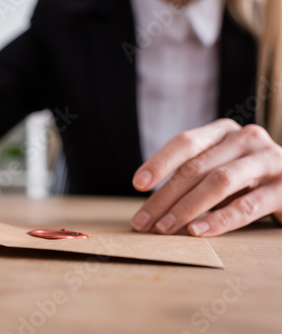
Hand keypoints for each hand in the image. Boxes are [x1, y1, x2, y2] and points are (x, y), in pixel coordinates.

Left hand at [130, 119, 281, 236]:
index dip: (159, 162)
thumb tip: (150, 206)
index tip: (138, 183)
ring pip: (219, 182)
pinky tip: (197, 232)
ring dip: (186, 208)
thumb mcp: (218, 170)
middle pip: (196, 167)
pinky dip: (219, 220)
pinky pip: (247, 205)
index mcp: (224, 131)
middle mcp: (247, 138)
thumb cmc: (247, 180)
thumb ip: (192, 177)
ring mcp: (269, 160)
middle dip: (164, 197)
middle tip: (142, 222)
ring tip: (164, 228)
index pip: (186, 142)